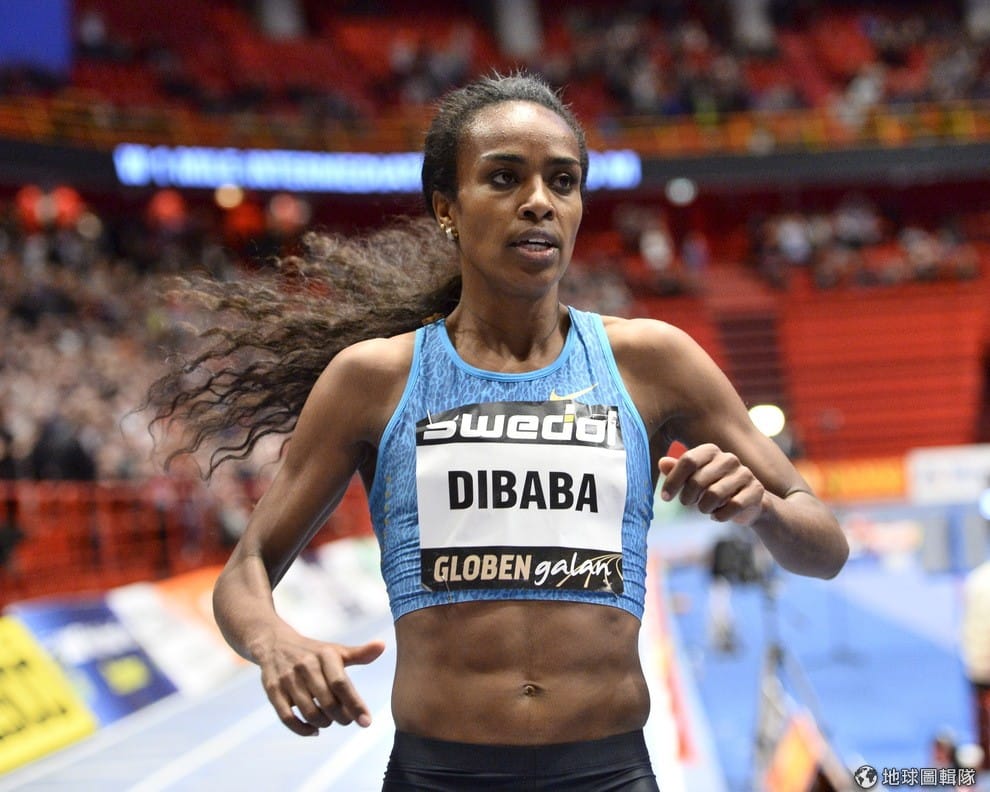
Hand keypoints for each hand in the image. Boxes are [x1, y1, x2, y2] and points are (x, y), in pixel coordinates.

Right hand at [257, 628, 385, 735]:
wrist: (274, 643)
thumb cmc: (313, 651)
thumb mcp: (335, 650)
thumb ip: (359, 653)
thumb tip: (382, 646)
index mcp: (325, 655)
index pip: (342, 684)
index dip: (355, 705)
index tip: (366, 722)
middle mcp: (305, 666)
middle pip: (327, 701)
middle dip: (341, 717)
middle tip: (347, 720)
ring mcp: (288, 679)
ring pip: (309, 712)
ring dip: (324, 723)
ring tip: (330, 721)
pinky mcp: (273, 690)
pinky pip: (287, 717)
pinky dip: (302, 729)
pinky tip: (314, 730)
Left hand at [658, 443, 765, 525]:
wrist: (748, 503)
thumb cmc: (714, 488)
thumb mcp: (693, 479)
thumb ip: (678, 470)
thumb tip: (662, 462)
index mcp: (711, 451)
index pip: (688, 461)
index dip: (673, 481)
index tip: (665, 497)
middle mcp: (729, 459)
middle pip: (698, 480)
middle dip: (688, 498)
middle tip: (688, 503)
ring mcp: (744, 474)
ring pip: (714, 495)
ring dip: (704, 508)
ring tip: (705, 508)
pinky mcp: (756, 491)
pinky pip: (733, 506)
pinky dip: (720, 516)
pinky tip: (718, 515)